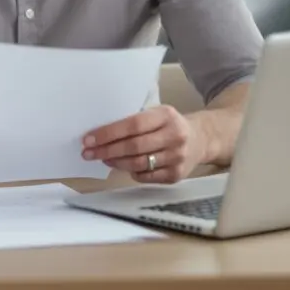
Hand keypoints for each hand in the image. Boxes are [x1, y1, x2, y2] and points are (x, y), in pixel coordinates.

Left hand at [82, 105, 207, 183]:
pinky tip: (123, 166)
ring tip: (103, 158)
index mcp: (166, 116)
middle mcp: (174, 136)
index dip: (108, 133)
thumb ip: (135, 120)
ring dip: (116, 162)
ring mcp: (177, 157)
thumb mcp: (157, 113)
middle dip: (106, 150)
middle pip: (134, 146)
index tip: (88, 139)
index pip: (132, 125)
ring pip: (139, 163)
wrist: (201, 139)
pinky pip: (146, 176)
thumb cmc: (169, 125)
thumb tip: (100, 133)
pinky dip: (131, 172)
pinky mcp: (176, 175)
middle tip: (88, 153)